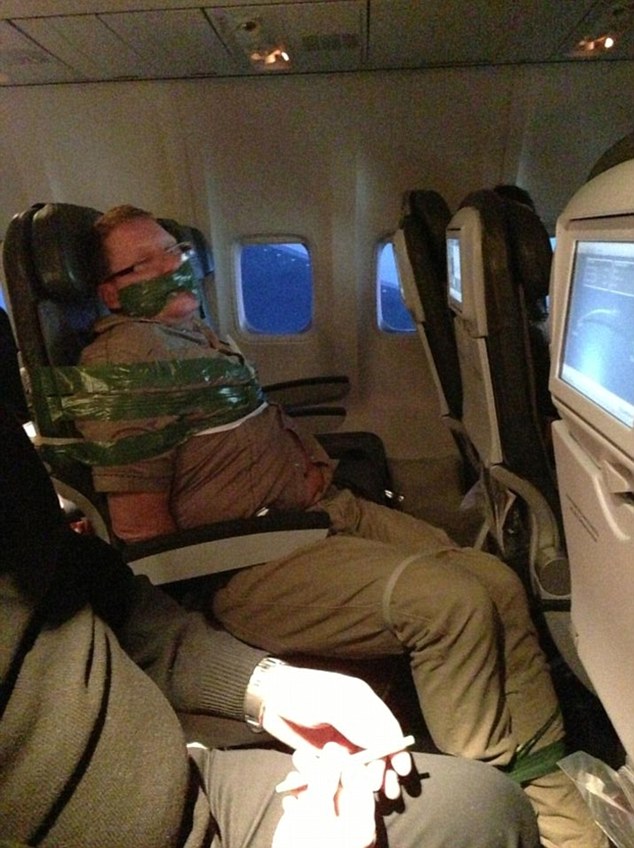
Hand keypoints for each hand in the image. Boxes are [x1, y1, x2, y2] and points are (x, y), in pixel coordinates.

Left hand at [260, 666, 411, 797]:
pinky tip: (344, 791)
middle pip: (378, 749)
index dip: (397, 749)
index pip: (388, 728)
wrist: (269, 699)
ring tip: (366, 794)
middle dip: (382, 769)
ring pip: (362, 763)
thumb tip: (387, 742)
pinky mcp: (327, 753)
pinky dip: (345, 780)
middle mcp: (357, 721)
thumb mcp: (331, 702)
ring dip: (366, 779)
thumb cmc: (301, 694)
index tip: (400, 770)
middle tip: (377, 787)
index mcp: (363, 702)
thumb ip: (359, 722)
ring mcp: (342, 738)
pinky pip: (342, 770)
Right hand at [272, 743, 376, 847]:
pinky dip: (301, 803)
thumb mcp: (317, 811)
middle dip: (321, 770)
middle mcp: (350, 826)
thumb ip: (326, 779)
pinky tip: (289, 800)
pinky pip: (311, 814)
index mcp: (360, 821)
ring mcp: (332, 833)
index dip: (344, 762)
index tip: (327, 748)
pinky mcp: (314, 838)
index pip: (359, 781)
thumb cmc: (307, 845)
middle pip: (339, 788)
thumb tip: (335, 749)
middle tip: (300, 756)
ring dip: (307, 783)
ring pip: (323, 798)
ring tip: (292, 772)